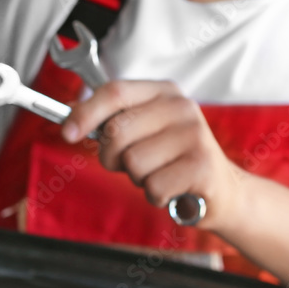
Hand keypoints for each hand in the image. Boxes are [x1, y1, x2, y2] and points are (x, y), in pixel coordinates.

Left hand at [61, 80, 242, 229]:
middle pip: (116, 130)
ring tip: (157, 174)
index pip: (114, 92)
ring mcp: (195, 135)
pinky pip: (152, 186)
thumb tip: (69, 114)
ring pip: (132, 162)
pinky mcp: (203, 166)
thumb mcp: (139, 133)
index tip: (67, 133)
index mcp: (162, 92)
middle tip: (130, 164)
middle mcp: (181, 107)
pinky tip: (172, 189)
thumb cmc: (169, 159)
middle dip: (112, 157)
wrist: (221, 189)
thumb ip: (107, 120)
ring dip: (137, 178)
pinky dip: (154, 195)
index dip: (85, 113)